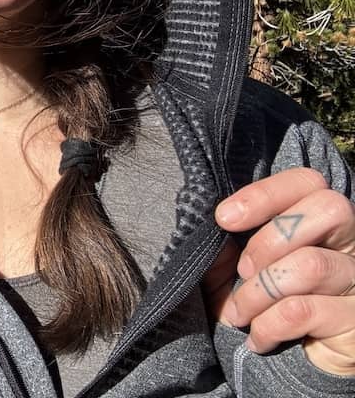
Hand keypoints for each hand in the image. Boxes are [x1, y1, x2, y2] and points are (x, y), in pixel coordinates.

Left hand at [213, 167, 354, 375]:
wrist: (283, 370)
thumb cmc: (259, 307)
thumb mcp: (232, 271)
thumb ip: (228, 241)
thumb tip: (212, 218)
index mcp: (321, 224)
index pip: (309, 182)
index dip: (265, 193)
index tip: (224, 218)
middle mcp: (351, 247)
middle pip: (331, 208)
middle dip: (271, 239)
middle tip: (243, 270)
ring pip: (311, 263)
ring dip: (258, 291)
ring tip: (239, 314)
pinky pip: (305, 310)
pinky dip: (268, 325)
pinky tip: (258, 338)